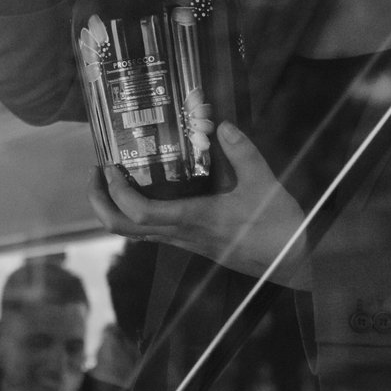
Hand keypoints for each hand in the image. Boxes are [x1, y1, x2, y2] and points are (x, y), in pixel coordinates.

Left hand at [88, 124, 312, 288]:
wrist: (293, 264)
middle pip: (125, 229)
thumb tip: (223, 126)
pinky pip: (154, 232)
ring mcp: (186, 242)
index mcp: (195, 220)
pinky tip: (146, 192)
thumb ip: (244, 154)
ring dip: (116, 209)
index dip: (117, 194)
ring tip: (113, 179)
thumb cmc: (280, 228)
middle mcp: (183, 235)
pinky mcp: (194, 243)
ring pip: (136, 233)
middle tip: (96, 174)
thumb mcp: (265, 185)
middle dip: (101, 203)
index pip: (141, 214)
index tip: (109, 168)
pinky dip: (138, 214)